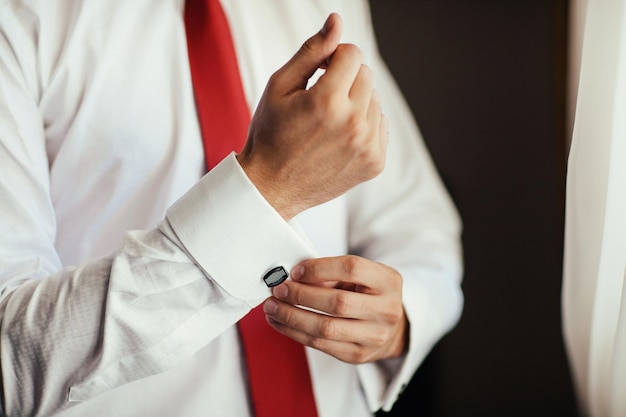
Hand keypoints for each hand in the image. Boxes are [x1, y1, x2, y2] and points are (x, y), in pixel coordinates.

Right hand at [236, 13, 387, 219]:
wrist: (271, 187)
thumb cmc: (270, 134)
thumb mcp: (280, 87)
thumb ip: (311, 52)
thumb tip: (336, 22)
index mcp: (327, 101)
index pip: (352, 53)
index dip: (333, 58)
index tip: (317, 74)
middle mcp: (353, 124)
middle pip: (366, 74)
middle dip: (345, 78)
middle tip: (320, 98)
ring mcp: (367, 146)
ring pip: (375, 100)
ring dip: (356, 102)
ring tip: (328, 122)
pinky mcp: (374, 163)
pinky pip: (380, 125)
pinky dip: (364, 125)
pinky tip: (339, 137)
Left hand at [262, 255, 407, 363]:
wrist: (392, 329)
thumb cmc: (368, 295)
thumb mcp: (359, 277)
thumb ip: (331, 274)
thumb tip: (292, 277)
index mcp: (388, 281)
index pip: (352, 269)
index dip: (319, 268)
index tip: (296, 270)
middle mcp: (386, 310)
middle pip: (337, 302)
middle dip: (301, 295)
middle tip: (278, 289)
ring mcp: (374, 336)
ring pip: (325, 328)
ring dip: (291, 316)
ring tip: (272, 307)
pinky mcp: (357, 355)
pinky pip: (319, 344)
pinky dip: (293, 332)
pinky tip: (280, 321)